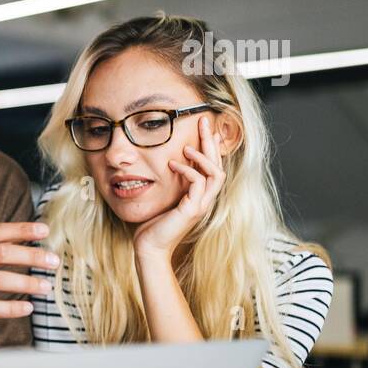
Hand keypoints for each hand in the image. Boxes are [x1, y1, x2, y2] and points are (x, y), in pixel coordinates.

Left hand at [133, 114, 225, 258]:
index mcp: (199, 196)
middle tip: (204, 120)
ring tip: (188, 147)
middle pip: (219, 165)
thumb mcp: (163, 197)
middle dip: (211, 141)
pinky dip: (188, 171)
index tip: (206, 127)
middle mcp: (205, 200)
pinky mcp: (192, 210)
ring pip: (216, 174)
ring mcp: (201, 206)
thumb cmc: (152, 225)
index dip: (211, 146)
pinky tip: (172, 165)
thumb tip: (166, 162)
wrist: (148, 248)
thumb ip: (170, 182)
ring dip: (204, 157)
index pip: (212, 166)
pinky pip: (198, 184)